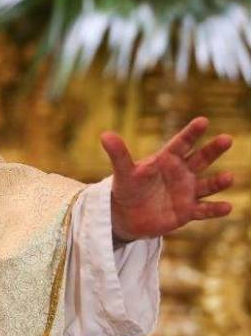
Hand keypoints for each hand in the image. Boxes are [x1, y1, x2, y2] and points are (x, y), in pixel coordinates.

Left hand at [102, 116, 234, 241]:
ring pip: (207, 185)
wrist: (126, 215)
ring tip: (229, 177)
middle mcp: (181, 173)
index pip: (181, 143)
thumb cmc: (127, 187)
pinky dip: (215, 209)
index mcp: (166, 160)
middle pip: (201, 159)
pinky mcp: (187, 211)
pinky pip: (204, 210)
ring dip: (218, 182)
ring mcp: (187, 192)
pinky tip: (227, 207)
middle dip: (213, 150)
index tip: (203, 120)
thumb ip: (118, 154)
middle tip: (227, 139)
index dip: (191, 133)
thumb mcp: (123, 172)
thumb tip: (105, 134)